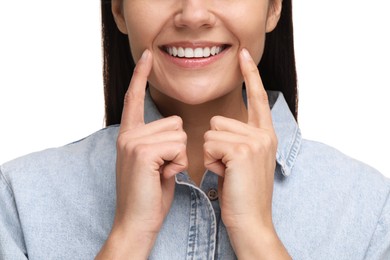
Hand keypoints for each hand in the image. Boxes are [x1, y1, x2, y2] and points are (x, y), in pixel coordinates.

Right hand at [96, 50, 187, 258]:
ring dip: (178, 156)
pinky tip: (164, 176)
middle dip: (177, 146)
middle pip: (173, 121)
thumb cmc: (150, 194)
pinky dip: (177, 163)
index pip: (134, 98)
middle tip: (163, 168)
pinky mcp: (142, 152)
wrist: (137, 222)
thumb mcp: (154, 163)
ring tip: (163, 173)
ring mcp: (133, 142)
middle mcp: (128, 134)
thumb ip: (159, 142)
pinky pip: (177, 146)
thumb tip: (175, 130)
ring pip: (178, 133)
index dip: (140, 76)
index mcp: (130, 135)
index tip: (147, 55)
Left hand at [203, 48, 289, 258]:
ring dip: (212, 153)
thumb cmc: (241, 193)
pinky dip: (210, 161)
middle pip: (219, 119)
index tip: (243, 53)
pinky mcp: (243, 150)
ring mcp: (256, 141)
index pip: (257, 97)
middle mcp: (264, 134)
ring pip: (212, 131)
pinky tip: (224, 175)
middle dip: (215, 143)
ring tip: (226, 172)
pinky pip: (210, 143)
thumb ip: (237, 139)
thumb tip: (217, 126)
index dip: (250, 74)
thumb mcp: (242, 162)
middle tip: (228, 167)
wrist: (251, 221)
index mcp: (265, 135)